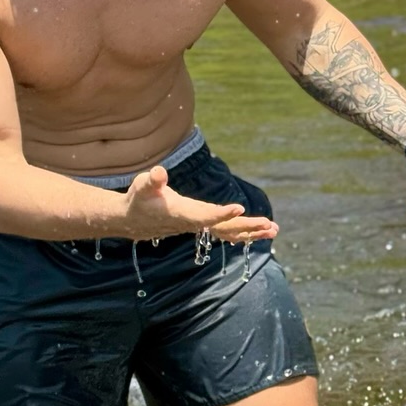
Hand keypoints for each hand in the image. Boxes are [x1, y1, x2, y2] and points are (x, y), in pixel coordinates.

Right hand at [123, 164, 279, 244]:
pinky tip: (259, 233)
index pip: (204, 216)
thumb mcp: (142, 185)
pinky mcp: (201, 224)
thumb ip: (152, 180)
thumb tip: (159, 172)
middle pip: (224, 228)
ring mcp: (199, 225)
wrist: (132, 219)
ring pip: (228, 232)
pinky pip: (225, 232)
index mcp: (182, 213)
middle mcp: (193, 223)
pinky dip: (242, 232)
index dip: (220, 214)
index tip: (239, 208)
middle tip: (270, 225)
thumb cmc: (139, 199)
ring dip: (251, 231)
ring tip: (273, 230)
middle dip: (247, 226)